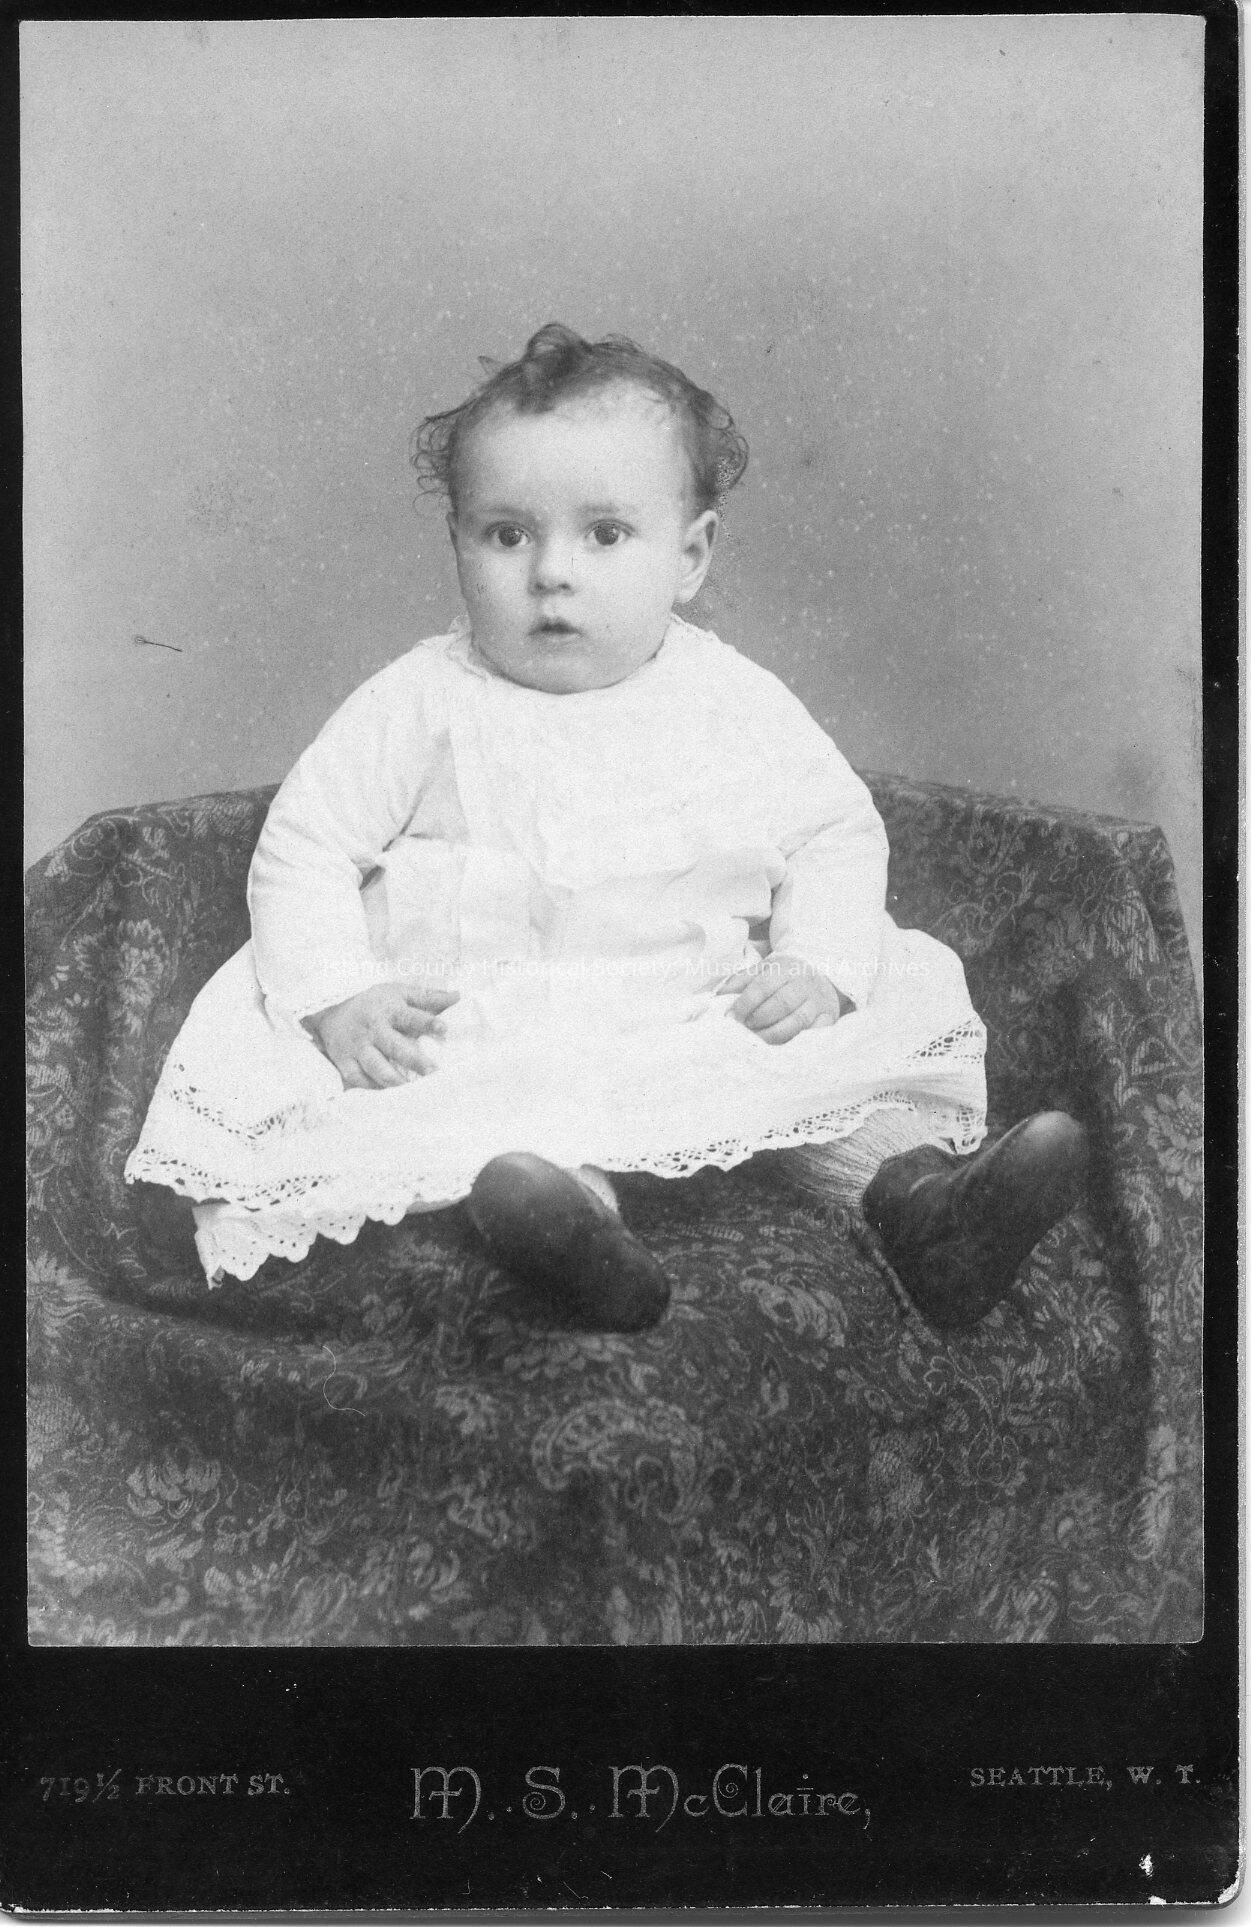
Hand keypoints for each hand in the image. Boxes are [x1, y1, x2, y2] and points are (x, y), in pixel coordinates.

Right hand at [306, 981, 458, 1088]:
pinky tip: (389, 1095)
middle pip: (394, 1046)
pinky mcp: (345, 1062)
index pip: (410, 1016)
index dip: (427, 1022)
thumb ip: (428, 997)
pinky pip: (359, 1079)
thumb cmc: (374, 1003)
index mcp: (389, 1010)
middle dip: (414, 1060)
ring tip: (411, 1091)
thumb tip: (458, 996)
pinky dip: (373, 1088)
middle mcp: (373, 1029)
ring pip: (376, 1067)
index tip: (444, 1028)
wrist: (331, 1011)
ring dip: (394, 1080)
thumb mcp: (399, 993)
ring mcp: (358, 1047)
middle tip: (433, 1072)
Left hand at [720, 954, 847, 1044]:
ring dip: (774, 1034)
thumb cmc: (786, 975)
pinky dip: (799, 1041)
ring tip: (758, 1040)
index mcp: (785, 969)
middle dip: (759, 1018)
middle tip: (745, 1028)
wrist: (823, 974)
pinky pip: (815, 1033)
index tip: (731, 1016)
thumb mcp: (764, 970)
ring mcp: (818, 1002)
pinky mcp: (829, 1018)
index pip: (763, 986)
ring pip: (797, 1021)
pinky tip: (782, 1046)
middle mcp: (804, 984)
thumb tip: (718, 996)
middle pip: (781, 1004)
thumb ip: (741, 981)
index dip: (745, 1003)